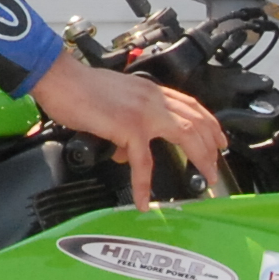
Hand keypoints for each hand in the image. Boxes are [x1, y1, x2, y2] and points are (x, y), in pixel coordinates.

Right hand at [28, 57, 225, 207]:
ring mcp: (144, 112)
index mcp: (150, 90)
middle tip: (215, 166)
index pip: (190, 105)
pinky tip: (144, 201)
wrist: (60, 79)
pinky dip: (144, 185)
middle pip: (196, 121)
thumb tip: (124, 151)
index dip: (209, 123)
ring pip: (186, 135)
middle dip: (212, 145)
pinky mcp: (129, 127)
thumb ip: (126, 122)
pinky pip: (143, 162)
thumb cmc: (78, 88)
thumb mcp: (113, 101)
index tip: (218, 139)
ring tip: (202, 177)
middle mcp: (153, 99)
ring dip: (199, 158)